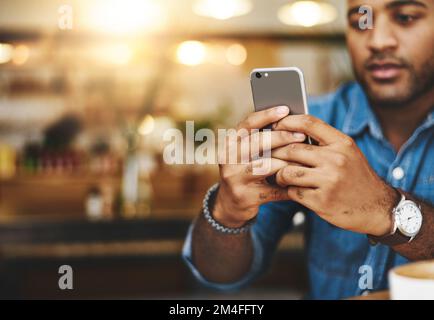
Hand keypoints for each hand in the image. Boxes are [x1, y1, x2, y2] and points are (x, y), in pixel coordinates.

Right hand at [213, 106, 306, 227]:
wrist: (230, 205)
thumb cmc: (247, 172)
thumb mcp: (247, 155)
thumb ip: (262, 141)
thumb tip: (292, 123)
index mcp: (229, 143)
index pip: (246, 124)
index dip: (266, 115)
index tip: (285, 109)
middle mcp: (227, 159)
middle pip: (256, 143)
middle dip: (282, 137)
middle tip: (301, 135)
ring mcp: (234, 178)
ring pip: (265, 165)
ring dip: (287, 162)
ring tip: (305, 160)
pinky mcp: (244, 197)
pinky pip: (272, 189)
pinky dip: (288, 186)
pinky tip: (301, 182)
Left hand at [272, 114, 398, 235]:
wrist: (378, 207)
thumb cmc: (357, 177)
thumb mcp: (348, 153)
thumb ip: (324, 142)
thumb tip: (290, 130)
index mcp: (342, 143)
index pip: (309, 123)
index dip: (287, 122)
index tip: (275, 124)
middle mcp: (336, 159)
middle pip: (292, 149)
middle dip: (276, 153)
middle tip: (270, 156)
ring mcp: (329, 181)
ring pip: (288, 172)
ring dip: (279, 175)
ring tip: (280, 176)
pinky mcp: (322, 201)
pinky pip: (293, 192)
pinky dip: (289, 191)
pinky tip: (292, 190)